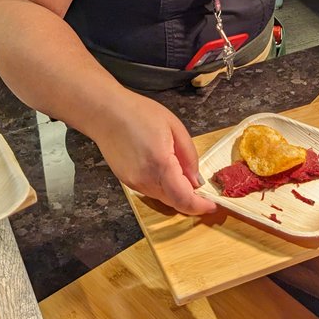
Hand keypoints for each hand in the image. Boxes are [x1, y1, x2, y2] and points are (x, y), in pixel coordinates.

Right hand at [91, 89, 216, 215]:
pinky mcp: (127, 181)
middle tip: (203, 190)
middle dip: (191, 200)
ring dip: (177, 193)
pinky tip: (165, 170)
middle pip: (174, 202)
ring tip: (183, 174)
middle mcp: (145, 179)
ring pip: (163, 198)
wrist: (106, 113)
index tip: (212, 205)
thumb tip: (197, 181)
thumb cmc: (140, 113)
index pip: (184, 198)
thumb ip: (189, 156)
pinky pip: (151, 191)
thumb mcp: (174, 127)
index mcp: (161, 164)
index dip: (200, 206)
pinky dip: (163, 187)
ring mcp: (134, 182)